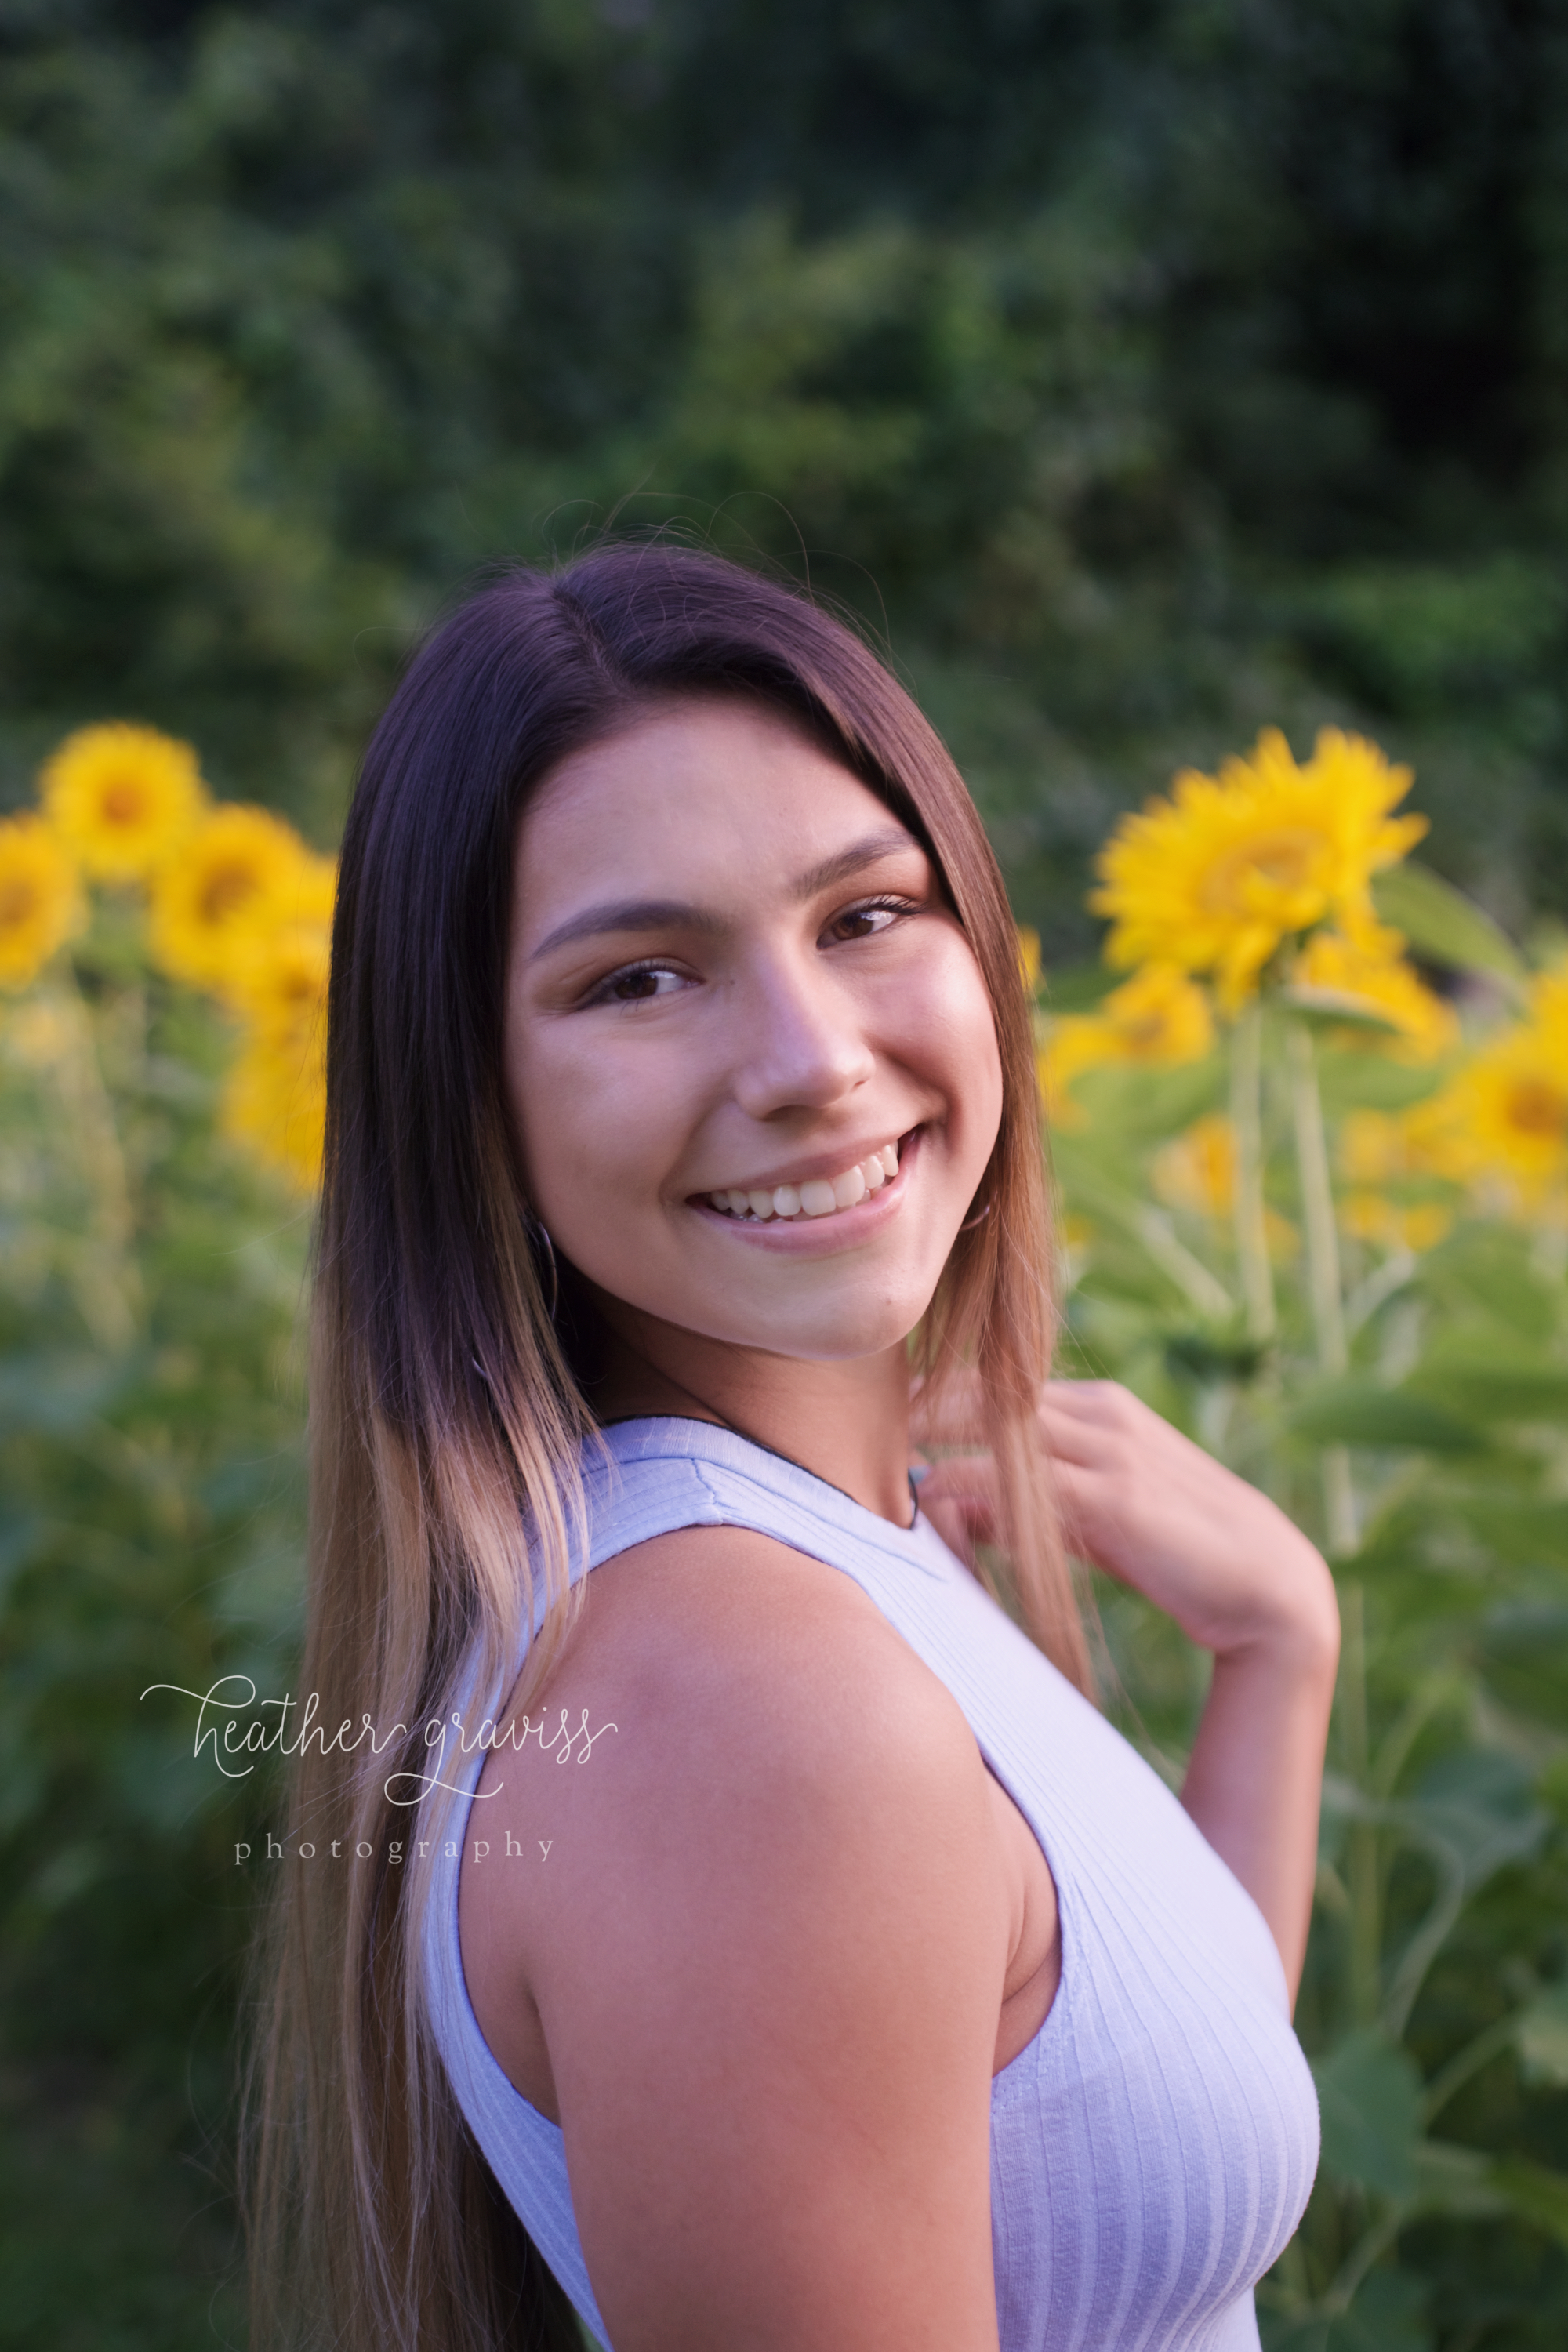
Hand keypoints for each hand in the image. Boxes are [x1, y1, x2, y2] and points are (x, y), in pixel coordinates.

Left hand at [913, 1376, 1337, 1668]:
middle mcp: (1102, 1413)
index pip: (995, 1382)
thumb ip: (1028, 1499)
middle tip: (856, 1421)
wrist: (1268, 1587)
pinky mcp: (1117, 1496)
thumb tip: (946, 1500)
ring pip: (999, 1426)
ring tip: (877, 1457)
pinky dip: (975, 1487)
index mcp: (1099, 1406)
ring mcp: (1111, 1449)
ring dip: (935, 1439)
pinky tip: (933, 1502)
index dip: (932, 1395)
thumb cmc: (1173, 1553)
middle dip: (920, 1406)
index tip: (876, 1410)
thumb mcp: (1093, 1515)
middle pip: (985, 1390)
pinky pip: (1028, 1482)